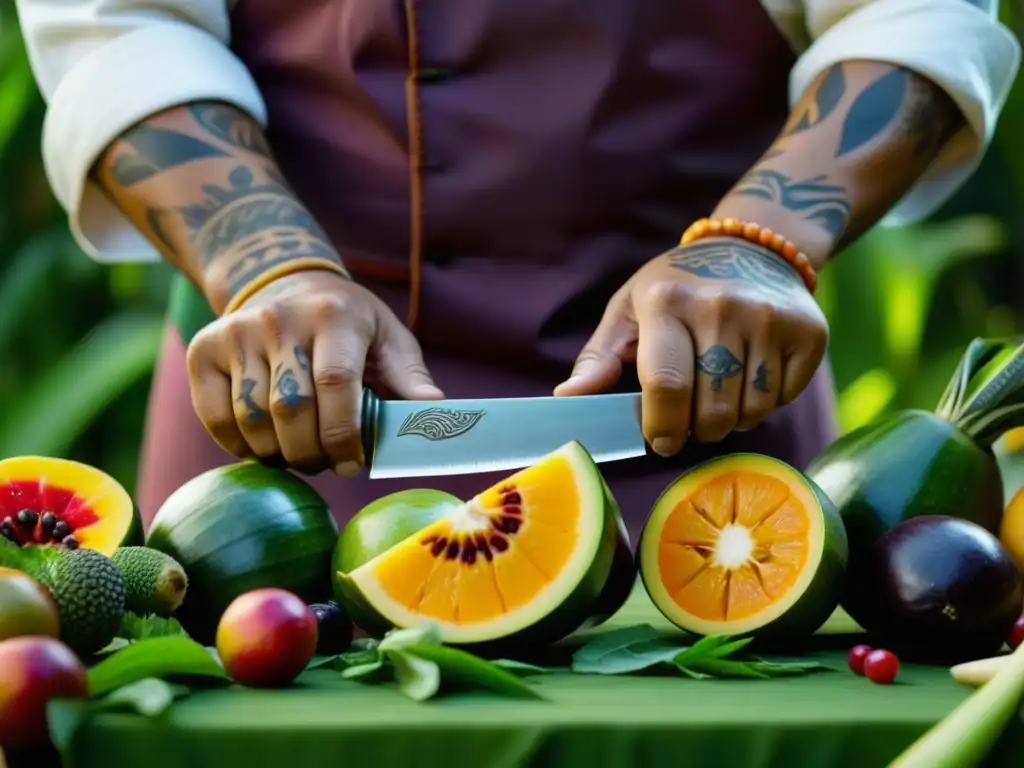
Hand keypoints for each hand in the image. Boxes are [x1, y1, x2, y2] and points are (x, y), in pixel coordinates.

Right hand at [186, 270, 442, 475]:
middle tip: (326, 465)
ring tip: (299, 455)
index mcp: (334, 316)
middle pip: (290, 408)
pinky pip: (216, 418)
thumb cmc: (348, 324)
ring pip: (251, 420)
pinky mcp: (203, 349)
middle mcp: (279, 319)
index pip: (335, 383)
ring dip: (278, 455)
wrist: (282, 283)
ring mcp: (236, 332)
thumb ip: (409, 377)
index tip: (352, 464)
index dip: (344, 434)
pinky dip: (240, 447)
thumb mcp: (387, 338)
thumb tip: (435, 409)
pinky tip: (265, 446)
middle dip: (311, 453)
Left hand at [555, 237, 828, 455]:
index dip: (662, 427)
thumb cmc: (677, 288)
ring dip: (731, 420)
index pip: (667, 386)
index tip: (660, 440)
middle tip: (690, 420)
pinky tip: (751, 377)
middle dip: (696, 429)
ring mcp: (770, 318)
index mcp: (668, 302)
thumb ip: (599, 358)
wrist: (752, 246)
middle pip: (711, 409)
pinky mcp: (808, 332)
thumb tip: (567, 398)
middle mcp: (722, 306)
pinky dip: (764, 402)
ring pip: (750, 411)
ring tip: (719, 395)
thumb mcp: (629, 310)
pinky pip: (783, 398)